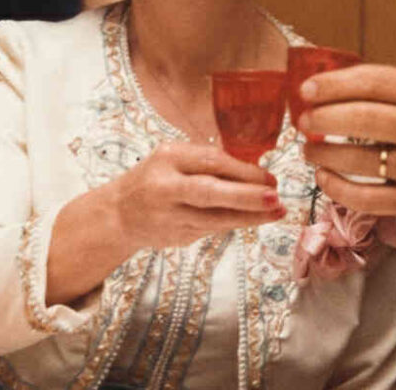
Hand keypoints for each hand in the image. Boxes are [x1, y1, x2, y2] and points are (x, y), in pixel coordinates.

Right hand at [109, 140, 283, 250]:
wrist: (118, 214)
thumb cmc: (156, 178)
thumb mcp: (174, 158)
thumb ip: (207, 161)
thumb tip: (255, 170)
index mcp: (167, 159)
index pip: (210, 162)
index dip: (243, 171)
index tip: (270, 177)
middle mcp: (165, 188)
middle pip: (209, 193)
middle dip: (246, 197)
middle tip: (275, 198)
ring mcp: (169, 217)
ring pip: (215, 219)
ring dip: (250, 217)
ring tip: (277, 212)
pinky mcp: (175, 238)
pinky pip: (212, 229)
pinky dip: (235, 223)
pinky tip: (256, 219)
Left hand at [299, 65, 395, 217]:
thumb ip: (387, 91)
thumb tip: (326, 89)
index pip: (373, 82)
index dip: (333, 84)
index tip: (306, 90)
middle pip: (362, 119)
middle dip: (322, 118)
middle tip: (304, 121)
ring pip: (360, 161)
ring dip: (323, 154)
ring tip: (310, 150)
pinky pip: (366, 198)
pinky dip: (337, 188)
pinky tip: (325, 178)